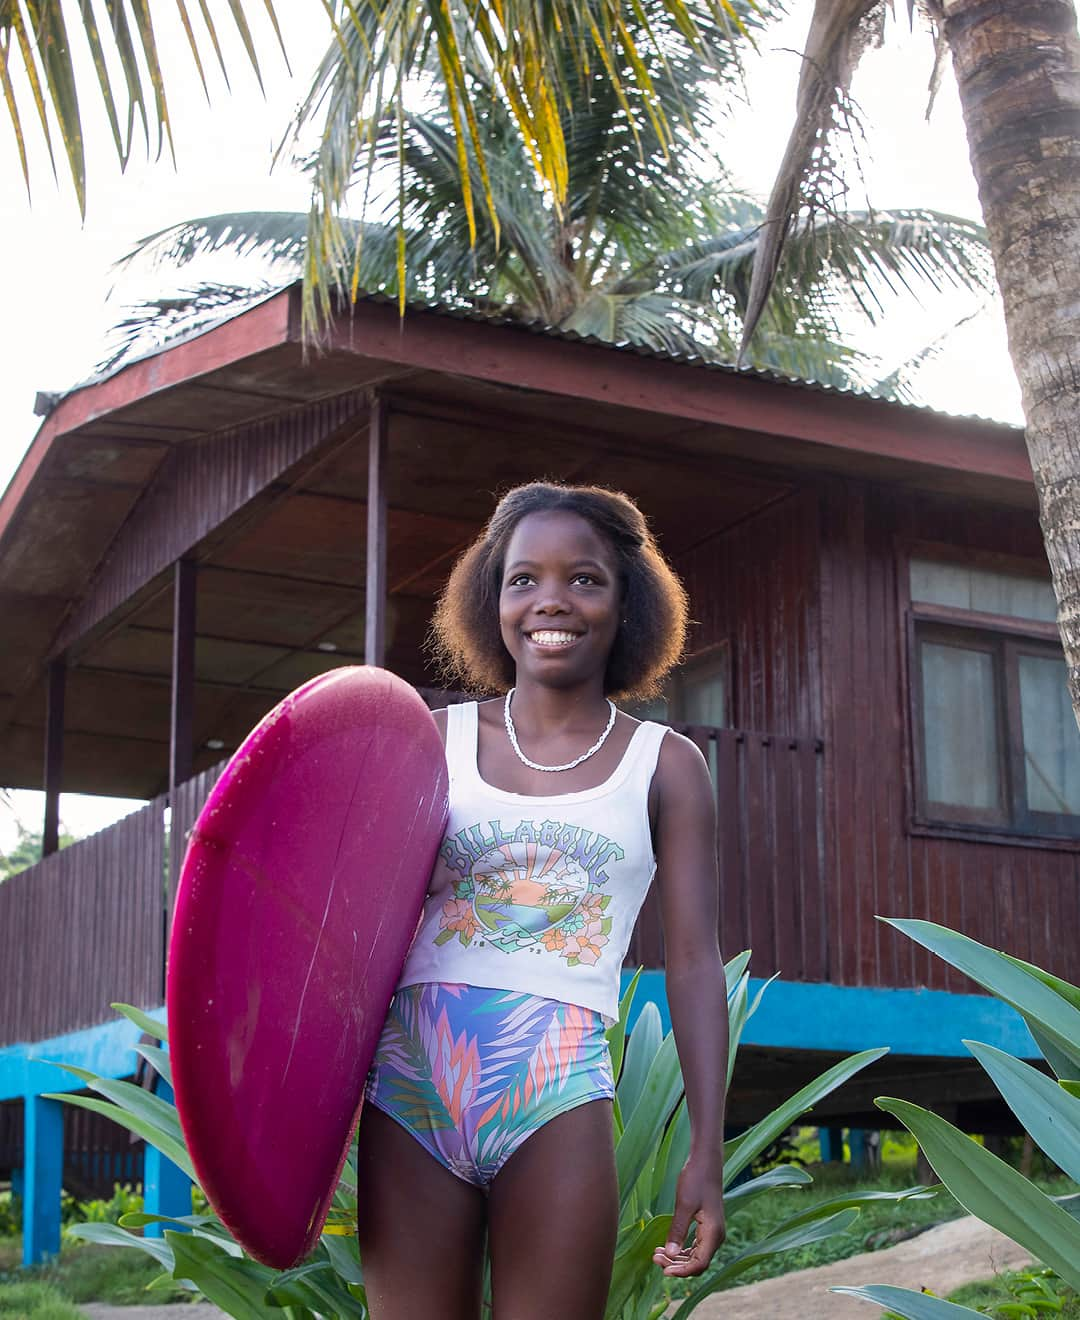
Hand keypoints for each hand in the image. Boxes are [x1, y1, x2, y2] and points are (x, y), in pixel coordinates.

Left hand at [652, 1158, 724, 1277]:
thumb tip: (669, 1255)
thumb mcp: (684, 1204)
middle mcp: (716, 1237)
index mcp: (713, 1234)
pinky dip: (681, 1250)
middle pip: (697, 1263)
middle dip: (676, 1265)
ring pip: (695, 1256)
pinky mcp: (707, 1227)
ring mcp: (712, 1232)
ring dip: (677, 1258)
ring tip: (657, 1254)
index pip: (699, 1264)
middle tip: (655, 1258)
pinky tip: (666, 1247)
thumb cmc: (695, 1179)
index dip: (682, 1271)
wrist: (705, 1162)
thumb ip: (677, 1230)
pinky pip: (695, 1247)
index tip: (663, 1271)